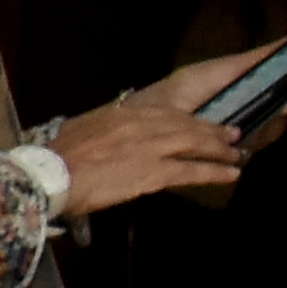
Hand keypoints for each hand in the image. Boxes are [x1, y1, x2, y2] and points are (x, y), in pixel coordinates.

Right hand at [51, 53, 264, 213]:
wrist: (50, 175)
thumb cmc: (58, 156)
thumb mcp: (84, 130)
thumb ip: (105, 129)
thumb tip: (111, 134)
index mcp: (124, 114)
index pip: (167, 112)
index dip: (190, 118)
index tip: (203, 122)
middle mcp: (142, 125)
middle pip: (187, 124)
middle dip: (212, 131)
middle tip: (231, 135)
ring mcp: (151, 147)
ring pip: (195, 144)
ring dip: (219, 150)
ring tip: (236, 155)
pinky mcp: (154, 172)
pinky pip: (192, 170)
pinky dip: (214, 172)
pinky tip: (230, 175)